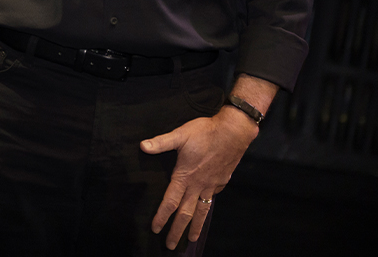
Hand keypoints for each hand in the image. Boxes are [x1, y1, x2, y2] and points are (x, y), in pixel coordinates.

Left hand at [141, 107, 258, 249]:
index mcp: (185, 176)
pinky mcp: (222, 181)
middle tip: (170, 245)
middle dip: (177, 231)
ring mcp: (211, 185)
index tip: (155, 229)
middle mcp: (198, 185)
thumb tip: (143, 146)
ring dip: (195, 226)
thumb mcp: (180, 135)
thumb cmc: (206, 132)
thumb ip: (162, 142)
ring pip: (201, 211)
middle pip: (185, 213)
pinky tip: (205, 210)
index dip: (162, 216)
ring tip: (191, 239)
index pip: (170, 202)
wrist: (234, 131)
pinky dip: (207, 207)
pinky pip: (212, 198)